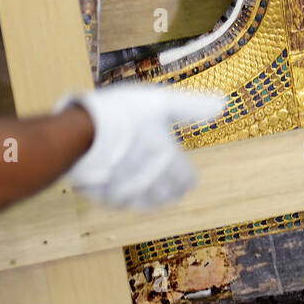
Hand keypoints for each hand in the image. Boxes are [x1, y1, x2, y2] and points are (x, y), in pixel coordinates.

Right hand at [55, 84, 225, 208]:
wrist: (78, 130)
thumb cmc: (122, 113)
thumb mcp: (160, 102)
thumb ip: (192, 107)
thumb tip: (224, 105)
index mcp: (168, 160)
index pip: (186, 181)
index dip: (186, 177)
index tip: (184, 175)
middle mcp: (150, 181)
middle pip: (166, 195)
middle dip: (167, 188)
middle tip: (166, 182)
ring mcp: (125, 191)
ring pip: (142, 202)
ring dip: (146, 195)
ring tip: (144, 183)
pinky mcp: (102, 196)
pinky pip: (118, 202)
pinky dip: (120, 195)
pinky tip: (118, 184)